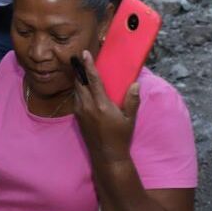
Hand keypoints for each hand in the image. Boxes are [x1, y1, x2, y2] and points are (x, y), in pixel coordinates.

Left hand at [72, 50, 140, 164]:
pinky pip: (76, 99)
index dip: (88, 65)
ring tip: (84, 73)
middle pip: (79, 82)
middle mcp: (88, 106)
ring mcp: (80, 112)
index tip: (84, 53)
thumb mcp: (130, 119)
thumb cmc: (121, 137)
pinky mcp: (77, 117)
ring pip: (76, 90)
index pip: (92, 79)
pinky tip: (85, 90)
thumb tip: (135, 84)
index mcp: (101, 105)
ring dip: (79, 80)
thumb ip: (132, 101)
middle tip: (82, 60)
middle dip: (80, 70)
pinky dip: (79, 91)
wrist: (107, 156)